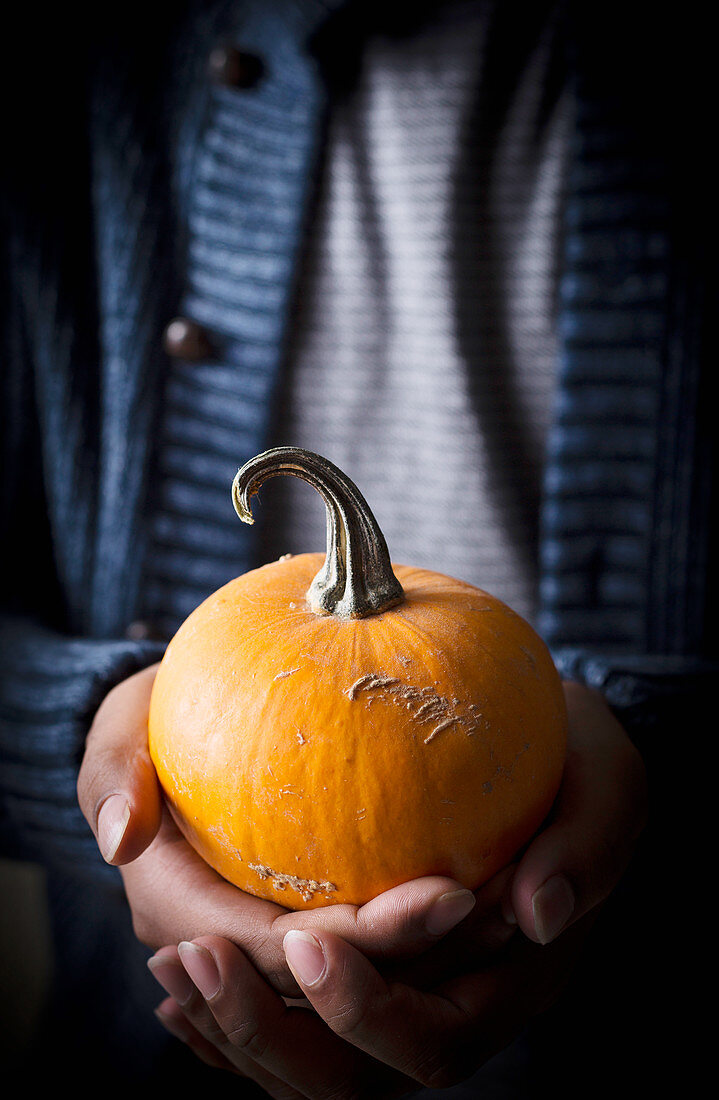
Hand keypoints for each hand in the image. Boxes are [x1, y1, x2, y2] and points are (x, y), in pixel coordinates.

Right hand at [76, 665, 510, 995]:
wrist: (170, 729)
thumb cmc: (149, 724)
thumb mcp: (118, 727)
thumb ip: (112, 772)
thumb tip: (119, 839)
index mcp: (179, 914)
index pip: (276, 951)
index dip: (360, 940)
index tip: (447, 893)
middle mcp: (227, 950)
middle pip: (329, 980)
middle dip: (413, 957)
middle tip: (498, 903)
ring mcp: (269, 943)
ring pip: (356, 979)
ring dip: (431, 958)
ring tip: (510, 909)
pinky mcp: (302, 923)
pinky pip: (366, 950)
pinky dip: (422, 936)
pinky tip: (491, 894)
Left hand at [147, 682, 647, 1092]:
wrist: (555, 758)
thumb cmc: (578, 761)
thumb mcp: (608, 777)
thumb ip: (589, 843)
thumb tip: (535, 915)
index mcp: (514, 979)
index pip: (436, 1040)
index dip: (368, 1012)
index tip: (306, 945)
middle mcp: (455, 1009)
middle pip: (355, 1079)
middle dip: (269, 1032)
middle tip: (193, 956)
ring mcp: (409, 1001)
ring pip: (312, 1069)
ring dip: (236, 1032)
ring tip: (173, 968)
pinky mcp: (370, 979)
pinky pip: (295, 1031)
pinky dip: (232, 1025)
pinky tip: (181, 988)